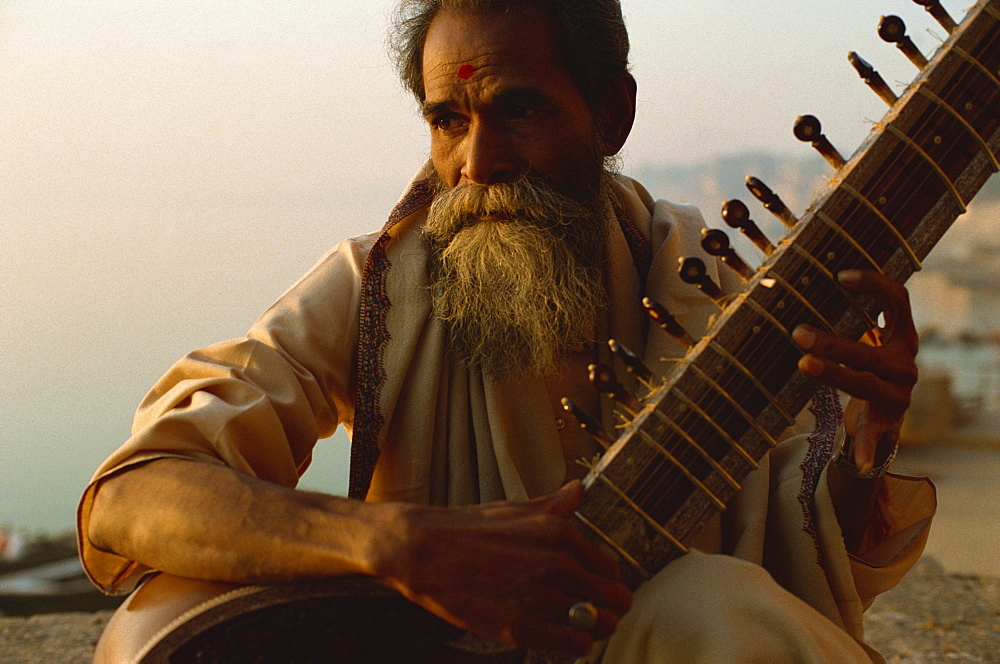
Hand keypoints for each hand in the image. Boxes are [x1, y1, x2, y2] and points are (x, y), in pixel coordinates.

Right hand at [373, 481, 632, 655]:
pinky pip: (576, 644)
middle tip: (590, 613)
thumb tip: (579, 490)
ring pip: (598, 623)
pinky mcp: (523, 626)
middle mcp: (558, 563)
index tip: (590, 590)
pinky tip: (559, 636)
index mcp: (560, 533)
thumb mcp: (516, 510)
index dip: (603, 583)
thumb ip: (555, 506)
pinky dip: (575, 643)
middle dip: (608, 608)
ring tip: (572, 626)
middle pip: (614, 598)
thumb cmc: (468, 529)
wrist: (423, 550)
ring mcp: (542, 596)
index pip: (609, 569)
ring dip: (589, 627)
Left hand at [792, 269, 918, 471]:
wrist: (888, 414)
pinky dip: (868, 449)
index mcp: (902, 337)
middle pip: (868, 350)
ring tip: (803, 363)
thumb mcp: (867, 341)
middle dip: (832, 341)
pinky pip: (876, 435)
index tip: (840, 275)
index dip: (874, 284)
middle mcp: (905, 363)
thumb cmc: (869, 365)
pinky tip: (860, 461)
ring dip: (833, 373)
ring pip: (864, 383)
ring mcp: (899, 394)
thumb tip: (798, 286)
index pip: (899, 300)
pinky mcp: (888, 422)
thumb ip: (849, 317)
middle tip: (797, 333)